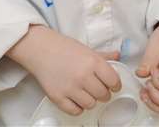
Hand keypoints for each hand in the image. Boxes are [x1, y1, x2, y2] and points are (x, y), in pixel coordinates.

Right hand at [7, 27, 121, 116]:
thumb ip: (104, 56)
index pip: (114, 81)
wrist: (40, 49)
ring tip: (86, 93)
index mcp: (93, 62)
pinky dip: (77, 107)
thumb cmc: (63, 48)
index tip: (113, 86)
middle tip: (99, 89)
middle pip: (103, 95)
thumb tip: (118, 56)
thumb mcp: (87, 49)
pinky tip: (76, 99)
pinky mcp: (58, 97)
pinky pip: (75, 111)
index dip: (115, 85)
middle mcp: (83, 76)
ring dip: (91, 100)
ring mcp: (70, 88)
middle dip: (104, 93)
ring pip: (91, 105)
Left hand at [135, 24, 158, 114]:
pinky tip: (146, 94)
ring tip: (143, 92)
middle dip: (155, 98)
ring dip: (154, 104)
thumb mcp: (158, 42)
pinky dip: (155, 104)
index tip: (152, 70)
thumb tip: (141, 73)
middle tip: (146, 85)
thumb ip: (149, 59)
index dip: (158, 82)